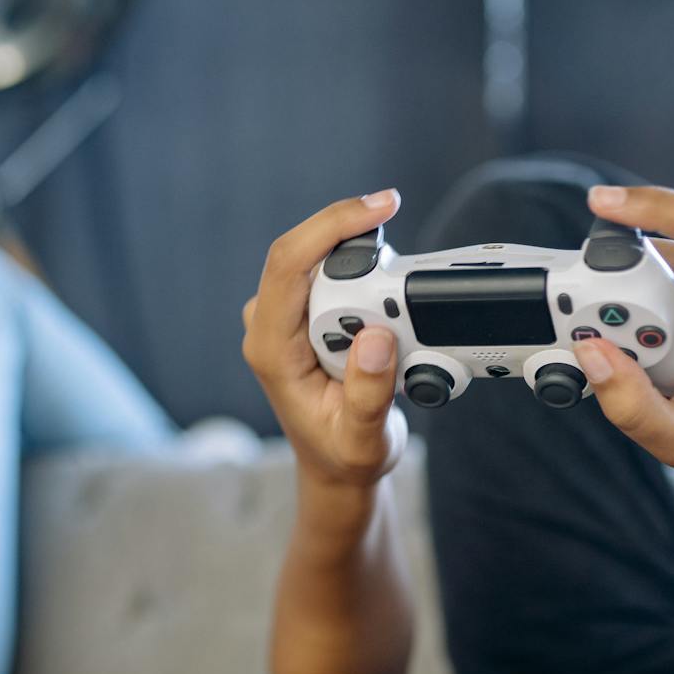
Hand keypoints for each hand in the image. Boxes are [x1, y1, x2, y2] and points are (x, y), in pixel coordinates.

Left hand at [242, 191, 408, 489]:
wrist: (335, 465)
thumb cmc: (344, 454)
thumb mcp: (363, 439)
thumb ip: (368, 395)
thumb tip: (376, 338)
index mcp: (270, 349)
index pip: (288, 264)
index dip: (332, 226)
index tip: (382, 208)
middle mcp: (267, 324)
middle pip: (308, 253)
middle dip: (363, 255)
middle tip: (405, 297)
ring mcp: (282, 316)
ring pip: (323, 260)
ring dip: (367, 268)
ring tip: (396, 324)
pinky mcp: (302, 312)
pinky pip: (333, 272)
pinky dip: (366, 273)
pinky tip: (388, 302)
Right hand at [568, 184, 673, 497]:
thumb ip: (630, 405)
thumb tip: (588, 348)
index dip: (658, 207)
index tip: (604, 204)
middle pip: (671, 251)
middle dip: (624, 290)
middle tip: (617, 344)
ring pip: (664, 259)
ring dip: (635, 301)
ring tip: (648, 356)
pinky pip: (669, 268)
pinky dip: (645, 299)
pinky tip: (653, 340)